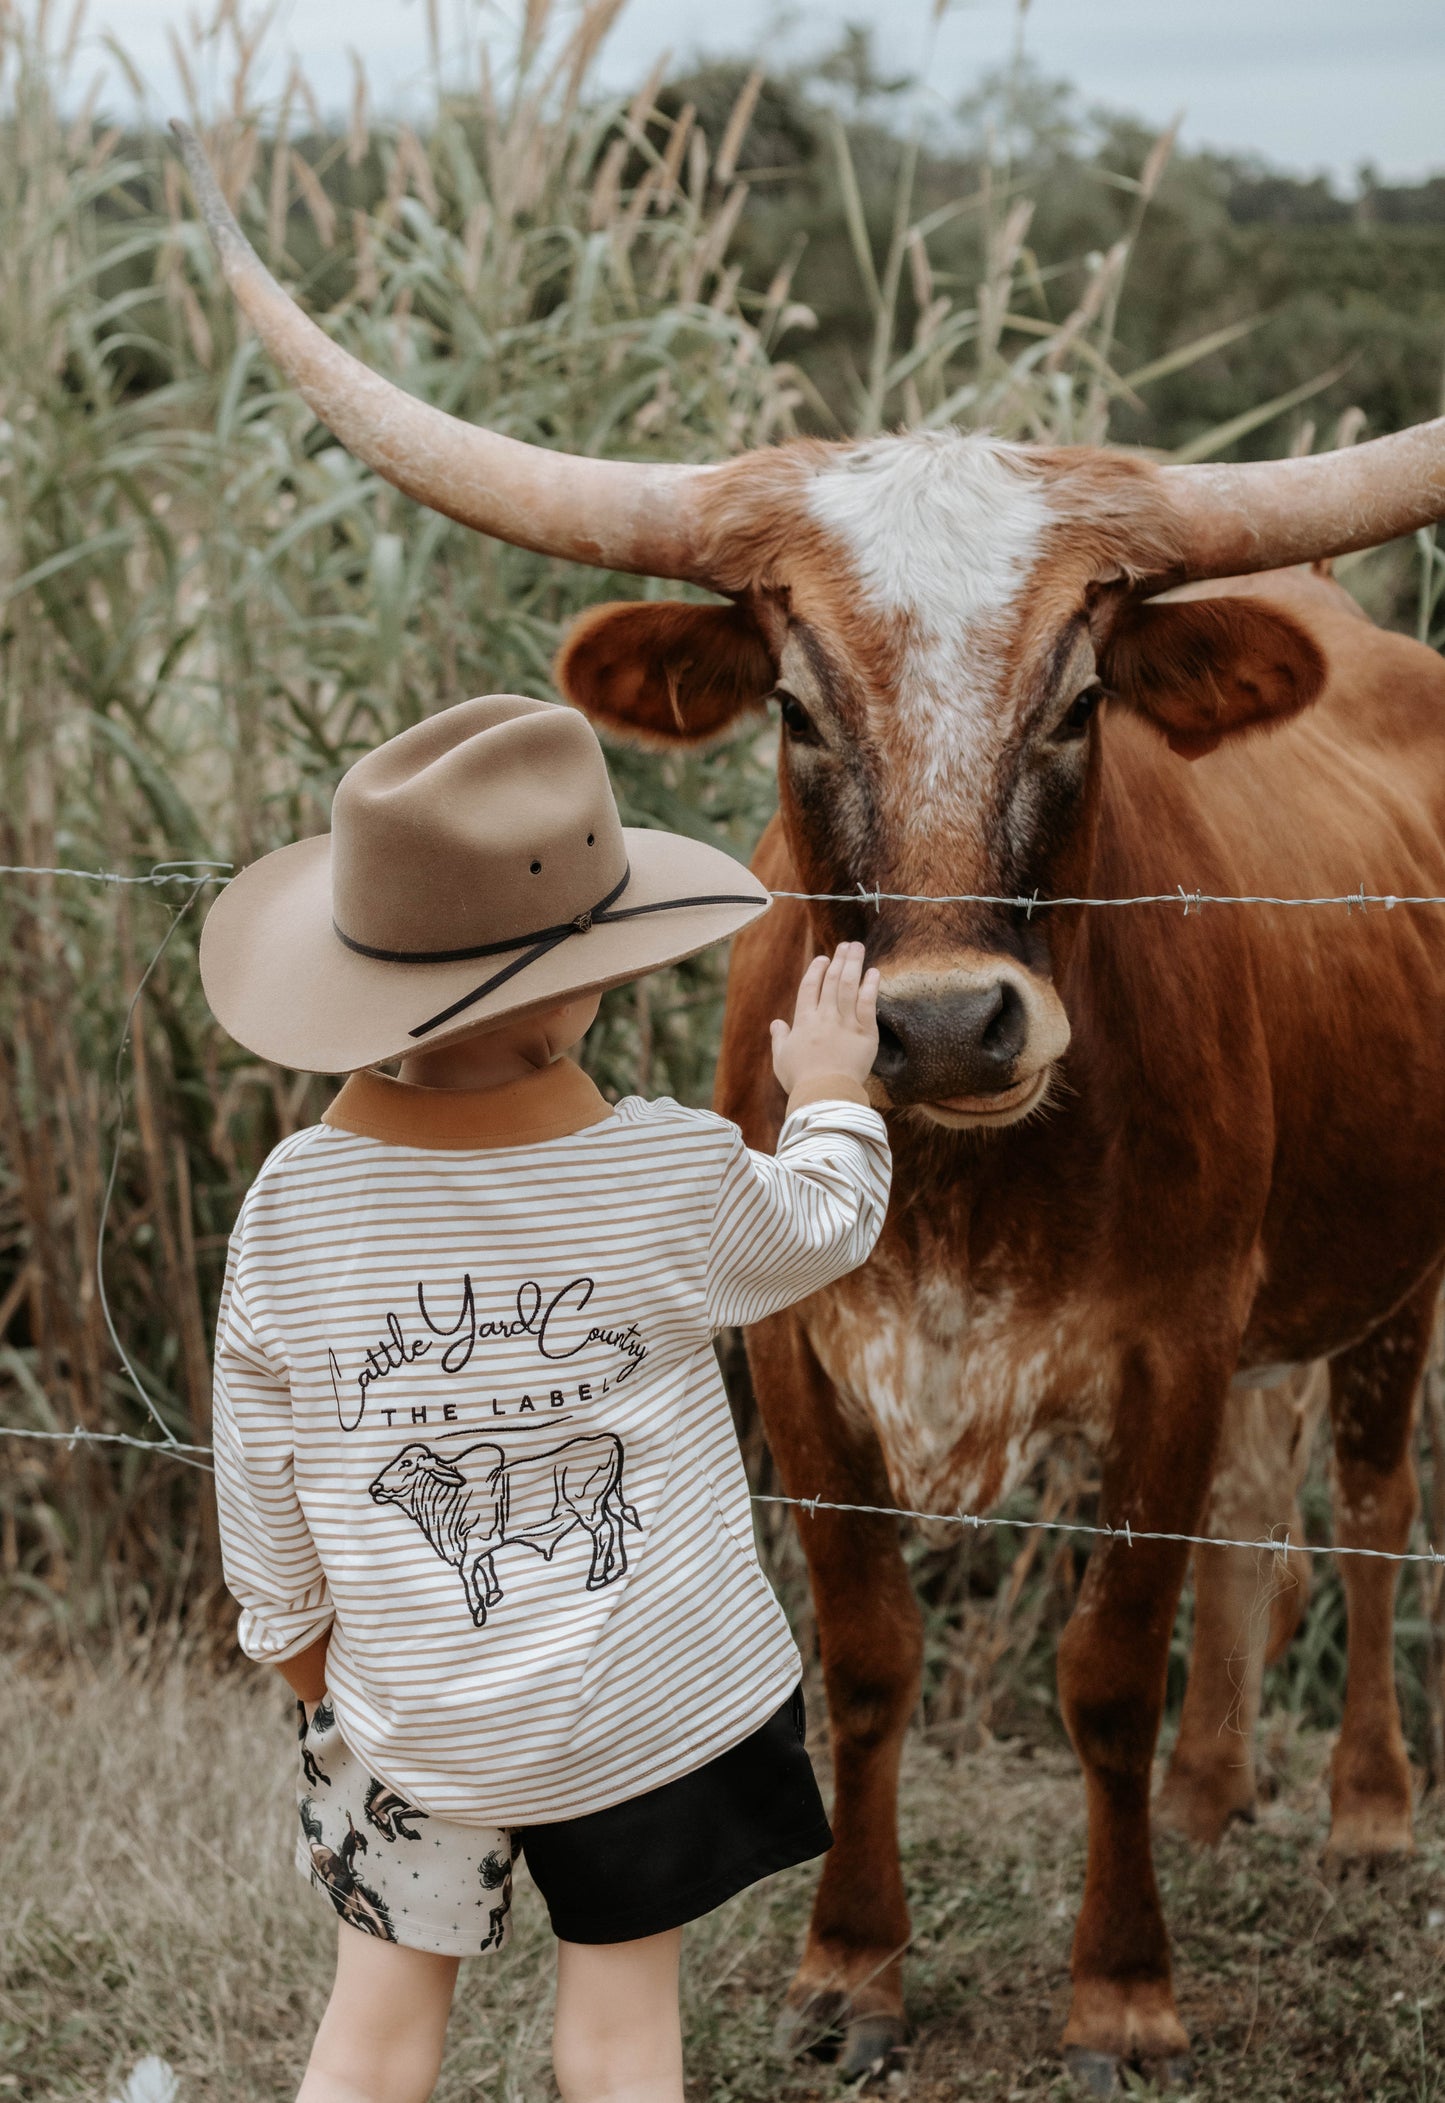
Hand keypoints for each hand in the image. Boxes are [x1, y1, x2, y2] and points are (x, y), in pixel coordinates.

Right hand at [771, 942, 880, 1095]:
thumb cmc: (801, 1080)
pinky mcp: (865, 1033)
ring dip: (854, 964)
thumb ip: (780, 1038)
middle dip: (839, 960)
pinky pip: (868, 1004)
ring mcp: (846, 1023)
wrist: (826, 1094)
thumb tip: (777, 1023)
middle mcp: (825, 1017)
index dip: (816, 970)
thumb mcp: (781, 1059)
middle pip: (832, 981)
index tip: (823, 959)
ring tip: (857, 948)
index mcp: (804, 1022)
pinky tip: (874, 972)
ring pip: (849, 986)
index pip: (810, 987)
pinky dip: (871, 986)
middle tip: (846, 945)